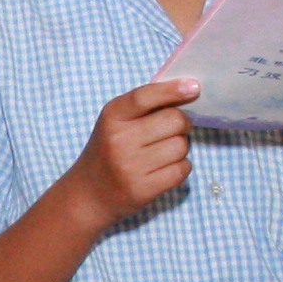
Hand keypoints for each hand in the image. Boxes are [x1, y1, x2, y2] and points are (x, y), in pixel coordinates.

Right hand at [67, 77, 198, 219]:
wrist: (89, 194)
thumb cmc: (109, 152)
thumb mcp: (115, 123)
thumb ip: (144, 107)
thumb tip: (187, 91)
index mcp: (112, 117)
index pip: (145, 97)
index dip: (172, 90)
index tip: (194, 87)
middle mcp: (119, 140)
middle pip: (174, 120)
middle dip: (183, 123)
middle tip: (175, 130)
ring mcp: (130, 167)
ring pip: (181, 146)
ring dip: (181, 148)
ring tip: (164, 153)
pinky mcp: (142, 189)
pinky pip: (182, 169)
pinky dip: (181, 167)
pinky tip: (166, 168)